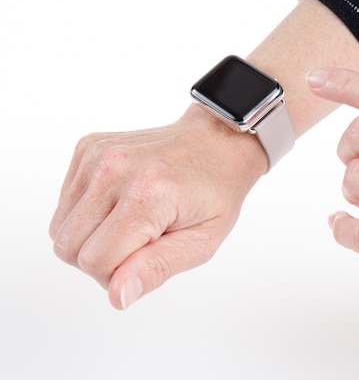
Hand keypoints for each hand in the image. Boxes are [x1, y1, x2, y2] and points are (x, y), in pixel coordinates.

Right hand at [49, 103, 266, 308]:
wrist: (217, 143)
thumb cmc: (215, 194)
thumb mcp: (201, 242)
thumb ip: (156, 270)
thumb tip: (117, 297)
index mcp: (149, 194)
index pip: (97, 262)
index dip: (117, 276)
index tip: (147, 258)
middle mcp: (116, 169)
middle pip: (69, 248)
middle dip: (101, 259)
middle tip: (141, 243)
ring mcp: (98, 154)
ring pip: (59, 229)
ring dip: (91, 238)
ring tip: (133, 222)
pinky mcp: (88, 148)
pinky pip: (65, 205)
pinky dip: (88, 214)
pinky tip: (122, 203)